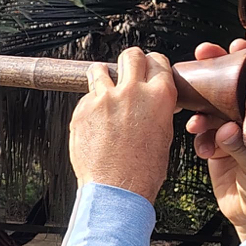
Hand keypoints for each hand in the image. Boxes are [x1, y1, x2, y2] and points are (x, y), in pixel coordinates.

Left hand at [69, 47, 178, 202]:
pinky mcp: (82, 109)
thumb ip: (156, 108)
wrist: (117, 189)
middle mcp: (132, 91)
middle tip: (126, 72)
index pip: (157, 60)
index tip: (147, 68)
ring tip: (105, 95)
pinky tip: (95, 125)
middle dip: (129, 61)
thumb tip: (151, 98)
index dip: (152, 64)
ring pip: (100, 70)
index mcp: (159, 96)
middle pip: (131, 56)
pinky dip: (90, 106)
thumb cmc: (142, 170)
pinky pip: (86, 98)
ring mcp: (104, 99)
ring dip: (102, 77)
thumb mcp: (163, 133)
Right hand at [183, 38, 245, 241]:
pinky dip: (199, 136)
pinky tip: (202, 145)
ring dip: (201, 110)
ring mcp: (232, 133)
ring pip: (212, 108)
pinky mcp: (217, 147)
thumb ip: (241, 147)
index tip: (239, 43)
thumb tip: (225, 129)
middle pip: (231, 86)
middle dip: (215, 70)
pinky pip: (202, 133)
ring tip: (196, 120)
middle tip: (203, 54)